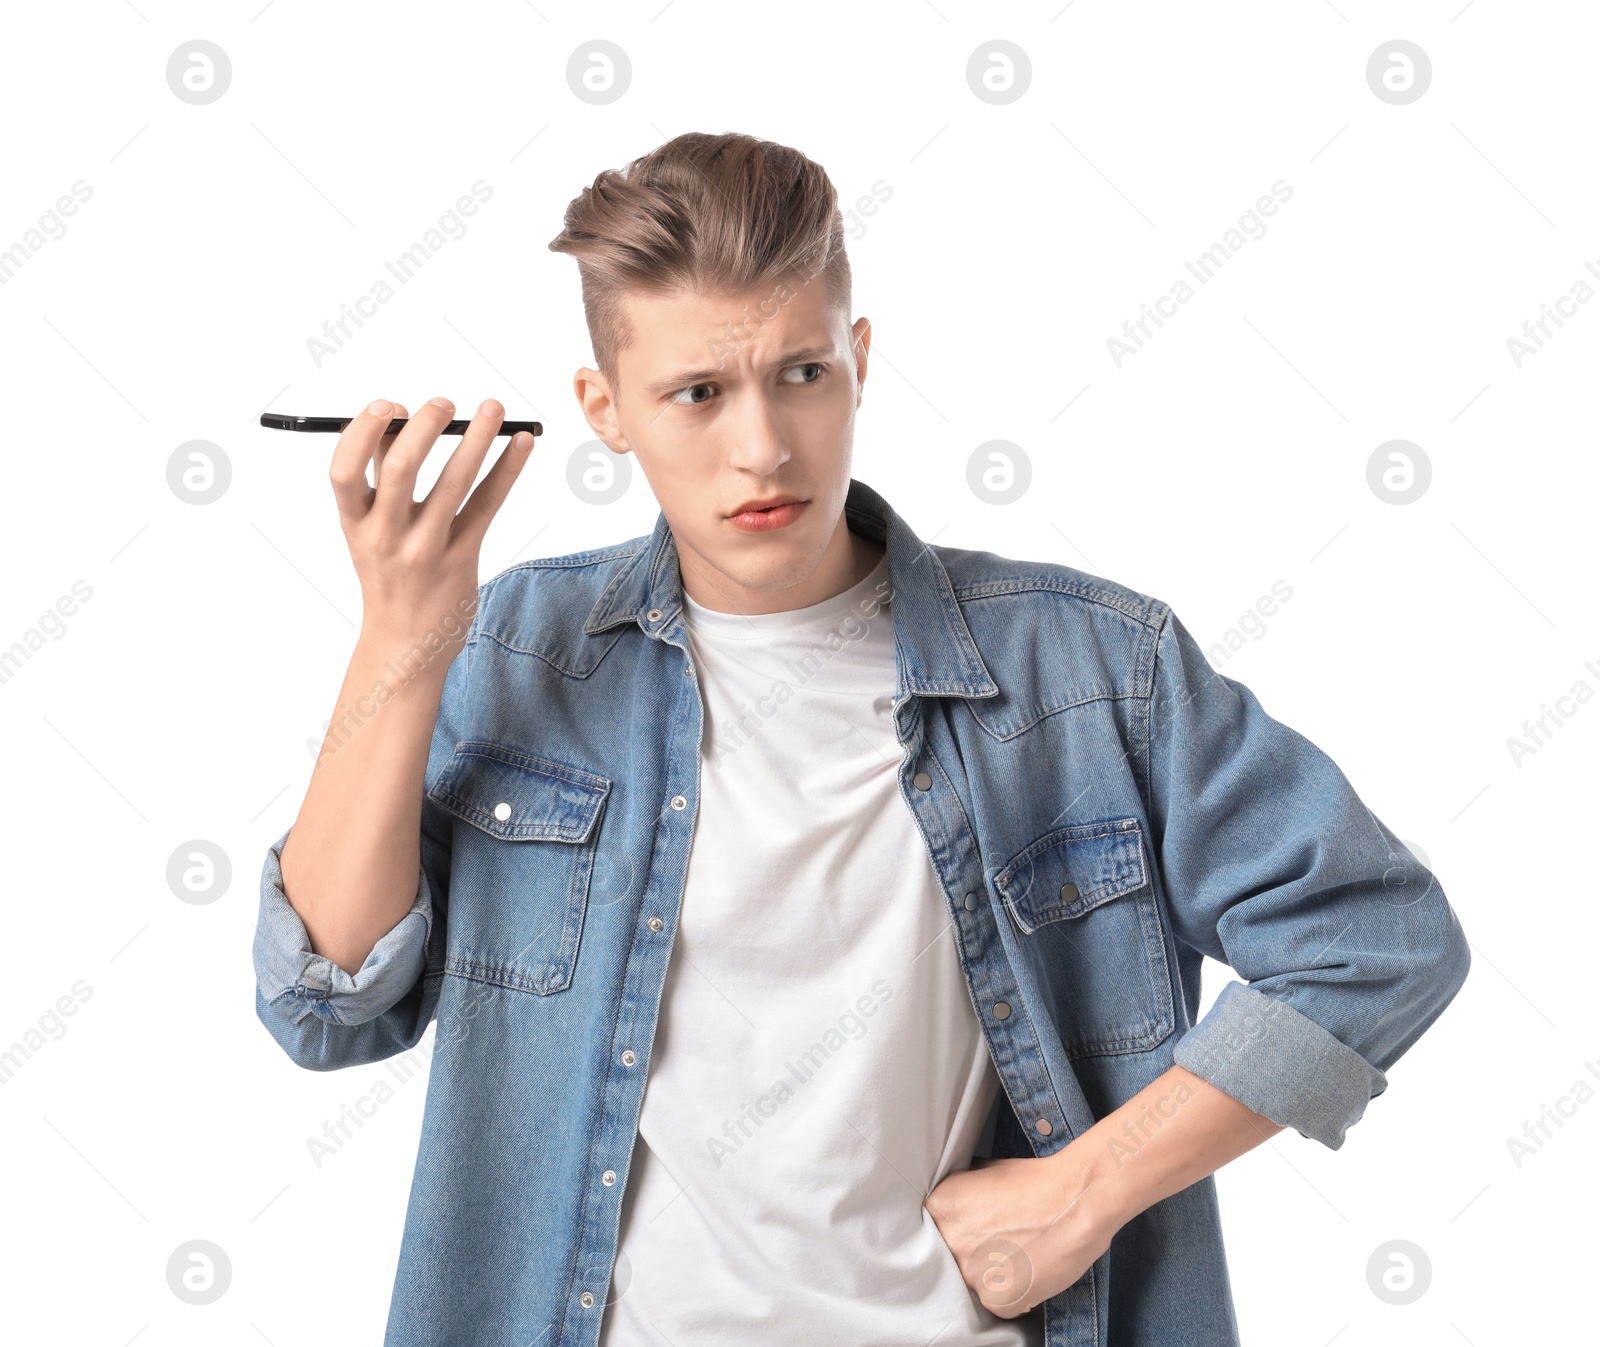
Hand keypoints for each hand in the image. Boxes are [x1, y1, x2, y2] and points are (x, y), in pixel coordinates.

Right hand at [329, 396, 535, 649]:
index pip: (344, 471)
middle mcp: (386, 536)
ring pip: (454, 482)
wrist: (405, 643)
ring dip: (477, 438)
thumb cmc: (388, 573)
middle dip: (426, 426)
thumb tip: (397, 418)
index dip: (362, 432)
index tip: (388, 405)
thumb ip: (380, 478)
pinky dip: (507, 468)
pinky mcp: (462, 558)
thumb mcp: (369, 530)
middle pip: (402, 468)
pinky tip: (523, 443)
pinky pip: (488, 504)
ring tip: (493, 408)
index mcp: (354, 523)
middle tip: (445, 403)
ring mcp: (425, 549)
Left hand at [923, 1150, 1116, 1317]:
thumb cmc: (1037, 1182)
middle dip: (974, 1253)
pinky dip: (1015, 1293)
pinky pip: (998, 1303)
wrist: (1076, 1200)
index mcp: (940, 1207)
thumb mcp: (986, 1171)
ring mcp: (972, 1274)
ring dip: (994, 1274)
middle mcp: (949, 1242)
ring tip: (1021, 1253)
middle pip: (952, 1258)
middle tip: (1001, 1241)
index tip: (975, 1232)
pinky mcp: (997, 1300)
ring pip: (975, 1283)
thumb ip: (962, 1193)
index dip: (958, 1233)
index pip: (935, 1230)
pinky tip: (1031, 1268)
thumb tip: (955, 1205)